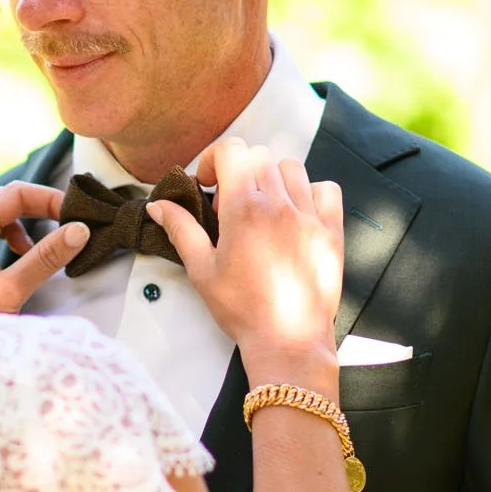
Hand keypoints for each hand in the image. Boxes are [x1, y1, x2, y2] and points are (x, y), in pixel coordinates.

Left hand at [0, 181, 90, 312]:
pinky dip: (8, 241)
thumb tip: (77, 231)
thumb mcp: (9, 292)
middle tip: (65, 223)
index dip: (47, 198)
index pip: (14, 194)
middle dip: (38, 208)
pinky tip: (15, 261)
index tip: (73, 213)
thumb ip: (44, 260)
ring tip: (37, 249)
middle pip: (4, 201)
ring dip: (22, 226)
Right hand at [146, 138, 342, 374]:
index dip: (215, 159)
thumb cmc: (241, 309)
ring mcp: (310, 216)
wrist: (288, 341)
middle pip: (260, 157)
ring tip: (264, 210)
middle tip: (232, 207)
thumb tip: (158, 204)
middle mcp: (280, 205)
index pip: (232, 150)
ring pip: (292, 168)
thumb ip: (181, 229)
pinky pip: (326, 189)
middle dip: (240, 172)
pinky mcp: (331, 231)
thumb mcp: (202, 270)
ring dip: (273, 179)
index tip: (209, 184)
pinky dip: (310, 193)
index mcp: (244, 209)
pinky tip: (296, 215)